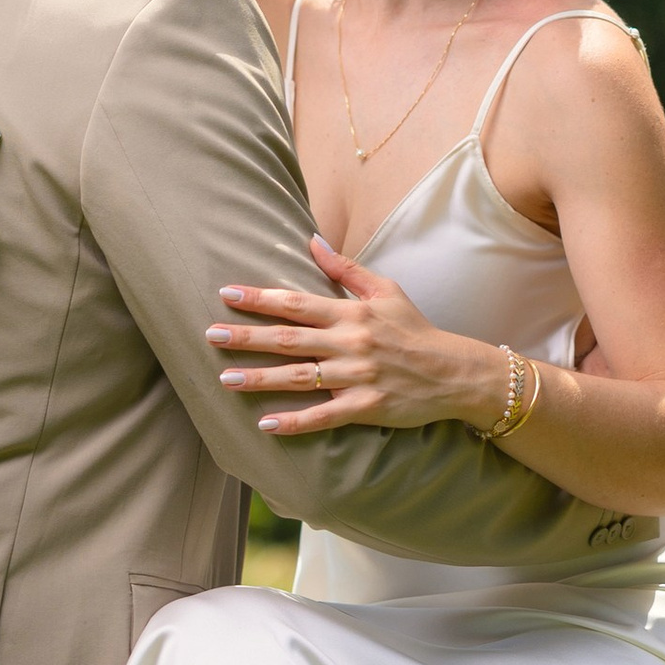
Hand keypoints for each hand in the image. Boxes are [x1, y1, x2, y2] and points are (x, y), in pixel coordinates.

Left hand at [205, 237, 501, 435]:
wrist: (455, 372)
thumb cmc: (415, 329)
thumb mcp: (385, 290)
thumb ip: (345, 268)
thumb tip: (311, 240)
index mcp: (351, 313)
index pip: (296, 303)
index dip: (259, 299)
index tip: (226, 295)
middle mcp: (350, 343)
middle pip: (289, 339)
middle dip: (247, 337)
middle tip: (210, 336)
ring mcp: (357, 376)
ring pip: (300, 378)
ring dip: (260, 379)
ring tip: (225, 380)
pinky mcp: (366, 406)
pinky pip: (325, 416)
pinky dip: (296, 422)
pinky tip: (266, 424)